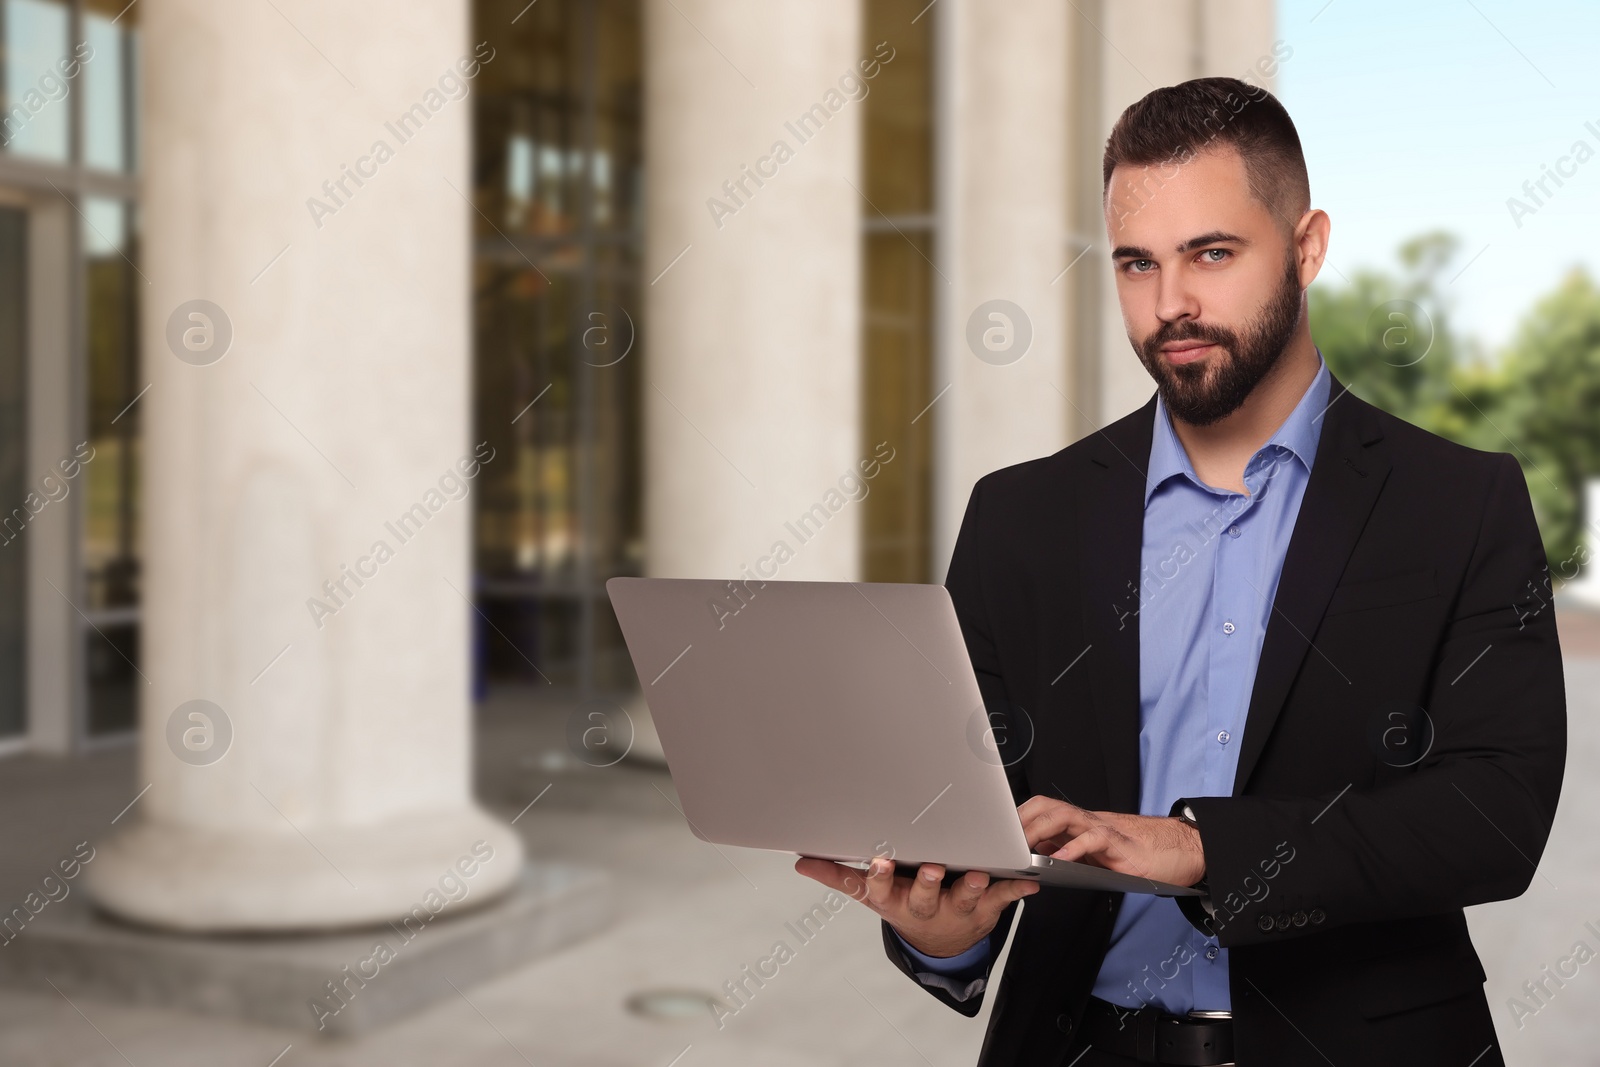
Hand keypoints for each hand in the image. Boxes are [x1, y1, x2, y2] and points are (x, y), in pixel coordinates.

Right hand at [794, 856, 1037, 958]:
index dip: (878, 878)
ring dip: (970, 887)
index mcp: (892, 899)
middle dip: (925, 882)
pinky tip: (1028, 881)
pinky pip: (1002, 898)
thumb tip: (800, 861)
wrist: (940, 942)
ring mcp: (954, 908)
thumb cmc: (902, 902)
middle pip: (922, 896)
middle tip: (929, 867)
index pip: (879, 889)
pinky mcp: (983, 908)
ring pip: (962, 898)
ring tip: (976, 875)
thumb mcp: (869, 893)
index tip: (878, 862)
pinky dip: (1015, 889)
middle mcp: (923, 906)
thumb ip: (837, 874)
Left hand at [1019, 796, 1204, 887]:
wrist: (1182, 850)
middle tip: (1002, 840)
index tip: (996, 832)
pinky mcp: (1121, 844)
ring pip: (1065, 816)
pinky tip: (1059, 861)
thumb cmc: (1141, 853)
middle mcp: (1089, 821)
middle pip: (1046, 807)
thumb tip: (1038, 854)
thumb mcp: (1096, 854)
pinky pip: (1093, 839)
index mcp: (1080, 824)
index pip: (1042, 810)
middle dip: (1021, 819)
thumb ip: (1068, 850)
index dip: (1018, 817)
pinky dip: (1074, 848)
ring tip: (1022, 847)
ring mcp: (1104, 829)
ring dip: (1039, 829)